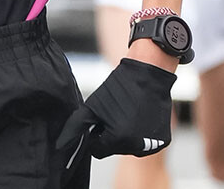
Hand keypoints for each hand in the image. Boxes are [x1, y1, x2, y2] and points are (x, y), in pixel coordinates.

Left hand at [56, 58, 175, 163]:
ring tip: (127, 113)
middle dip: (110, 134)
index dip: (95, 135)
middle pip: (114, 149)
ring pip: (129, 147)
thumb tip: (60, 145)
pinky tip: (140, 116)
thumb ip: (75, 127)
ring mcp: (153, 145)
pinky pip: (146, 143)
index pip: (97, 150)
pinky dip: (141, 133)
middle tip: (114, 114)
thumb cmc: (118, 88)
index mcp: (118, 139)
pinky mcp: (164, 140)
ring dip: (125, 134)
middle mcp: (137, 146)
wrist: (147, 73)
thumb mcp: (92, 106)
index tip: (99, 121)